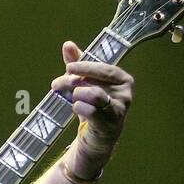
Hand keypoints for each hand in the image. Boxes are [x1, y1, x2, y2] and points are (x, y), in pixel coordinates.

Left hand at [50, 40, 133, 175]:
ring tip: (71, 98)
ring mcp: (119, 111)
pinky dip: (79, 108)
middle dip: (72, 81)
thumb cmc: (93, 107)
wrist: (95, 139)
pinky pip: (90, 111)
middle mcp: (125, 95)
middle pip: (95, 81)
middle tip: (57, 85)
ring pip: (94, 95)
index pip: (104, 68)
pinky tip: (76, 108)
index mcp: (123, 80)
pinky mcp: (109, 126)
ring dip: (76, 95)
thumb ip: (78, 64)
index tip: (69, 68)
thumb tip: (67, 45)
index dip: (85, 67)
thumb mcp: (84, 84)